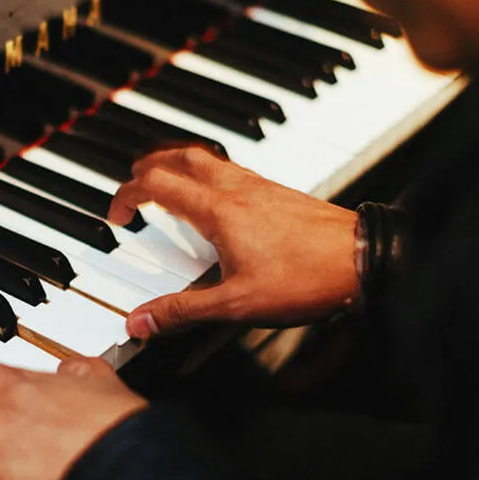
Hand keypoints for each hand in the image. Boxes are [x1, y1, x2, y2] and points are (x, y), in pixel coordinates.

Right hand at [107, 146, 358, 338]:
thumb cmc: (305, 279)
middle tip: (133, 180)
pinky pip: (232, 169)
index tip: (117, 214)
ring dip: (178, 163)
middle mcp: (235, 189)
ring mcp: (259, 187)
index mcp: (217, 210)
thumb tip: (139, 322)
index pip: (156, 185)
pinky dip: (208, 173)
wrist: (361, 260)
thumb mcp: (235, 305)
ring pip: (207, 158)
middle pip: (179, 156)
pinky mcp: (278, 192)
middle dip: (148, 165)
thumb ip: (182, 312)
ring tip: (167, 180)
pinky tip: (217, 198)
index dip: (127, 195)